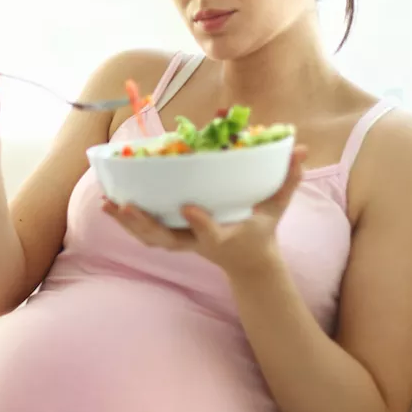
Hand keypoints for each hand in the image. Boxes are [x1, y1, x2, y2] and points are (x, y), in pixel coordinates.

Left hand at [102, 146, 308, 276]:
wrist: (247, 261)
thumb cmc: (261, 229)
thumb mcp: (277, 208)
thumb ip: (288, 179)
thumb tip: (303, 150)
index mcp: (224, 235)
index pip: (210, 232)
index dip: (200, 223)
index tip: (190, 208)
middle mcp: (198, 243)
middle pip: (166, 238)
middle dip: (145, 225)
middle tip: (125, 206)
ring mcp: (182, 243)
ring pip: (150, 238)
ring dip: (128, 224)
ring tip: (108, 204)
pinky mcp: (172, 239)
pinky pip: (145, 234)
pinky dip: (126, 223)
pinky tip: (109, 205)